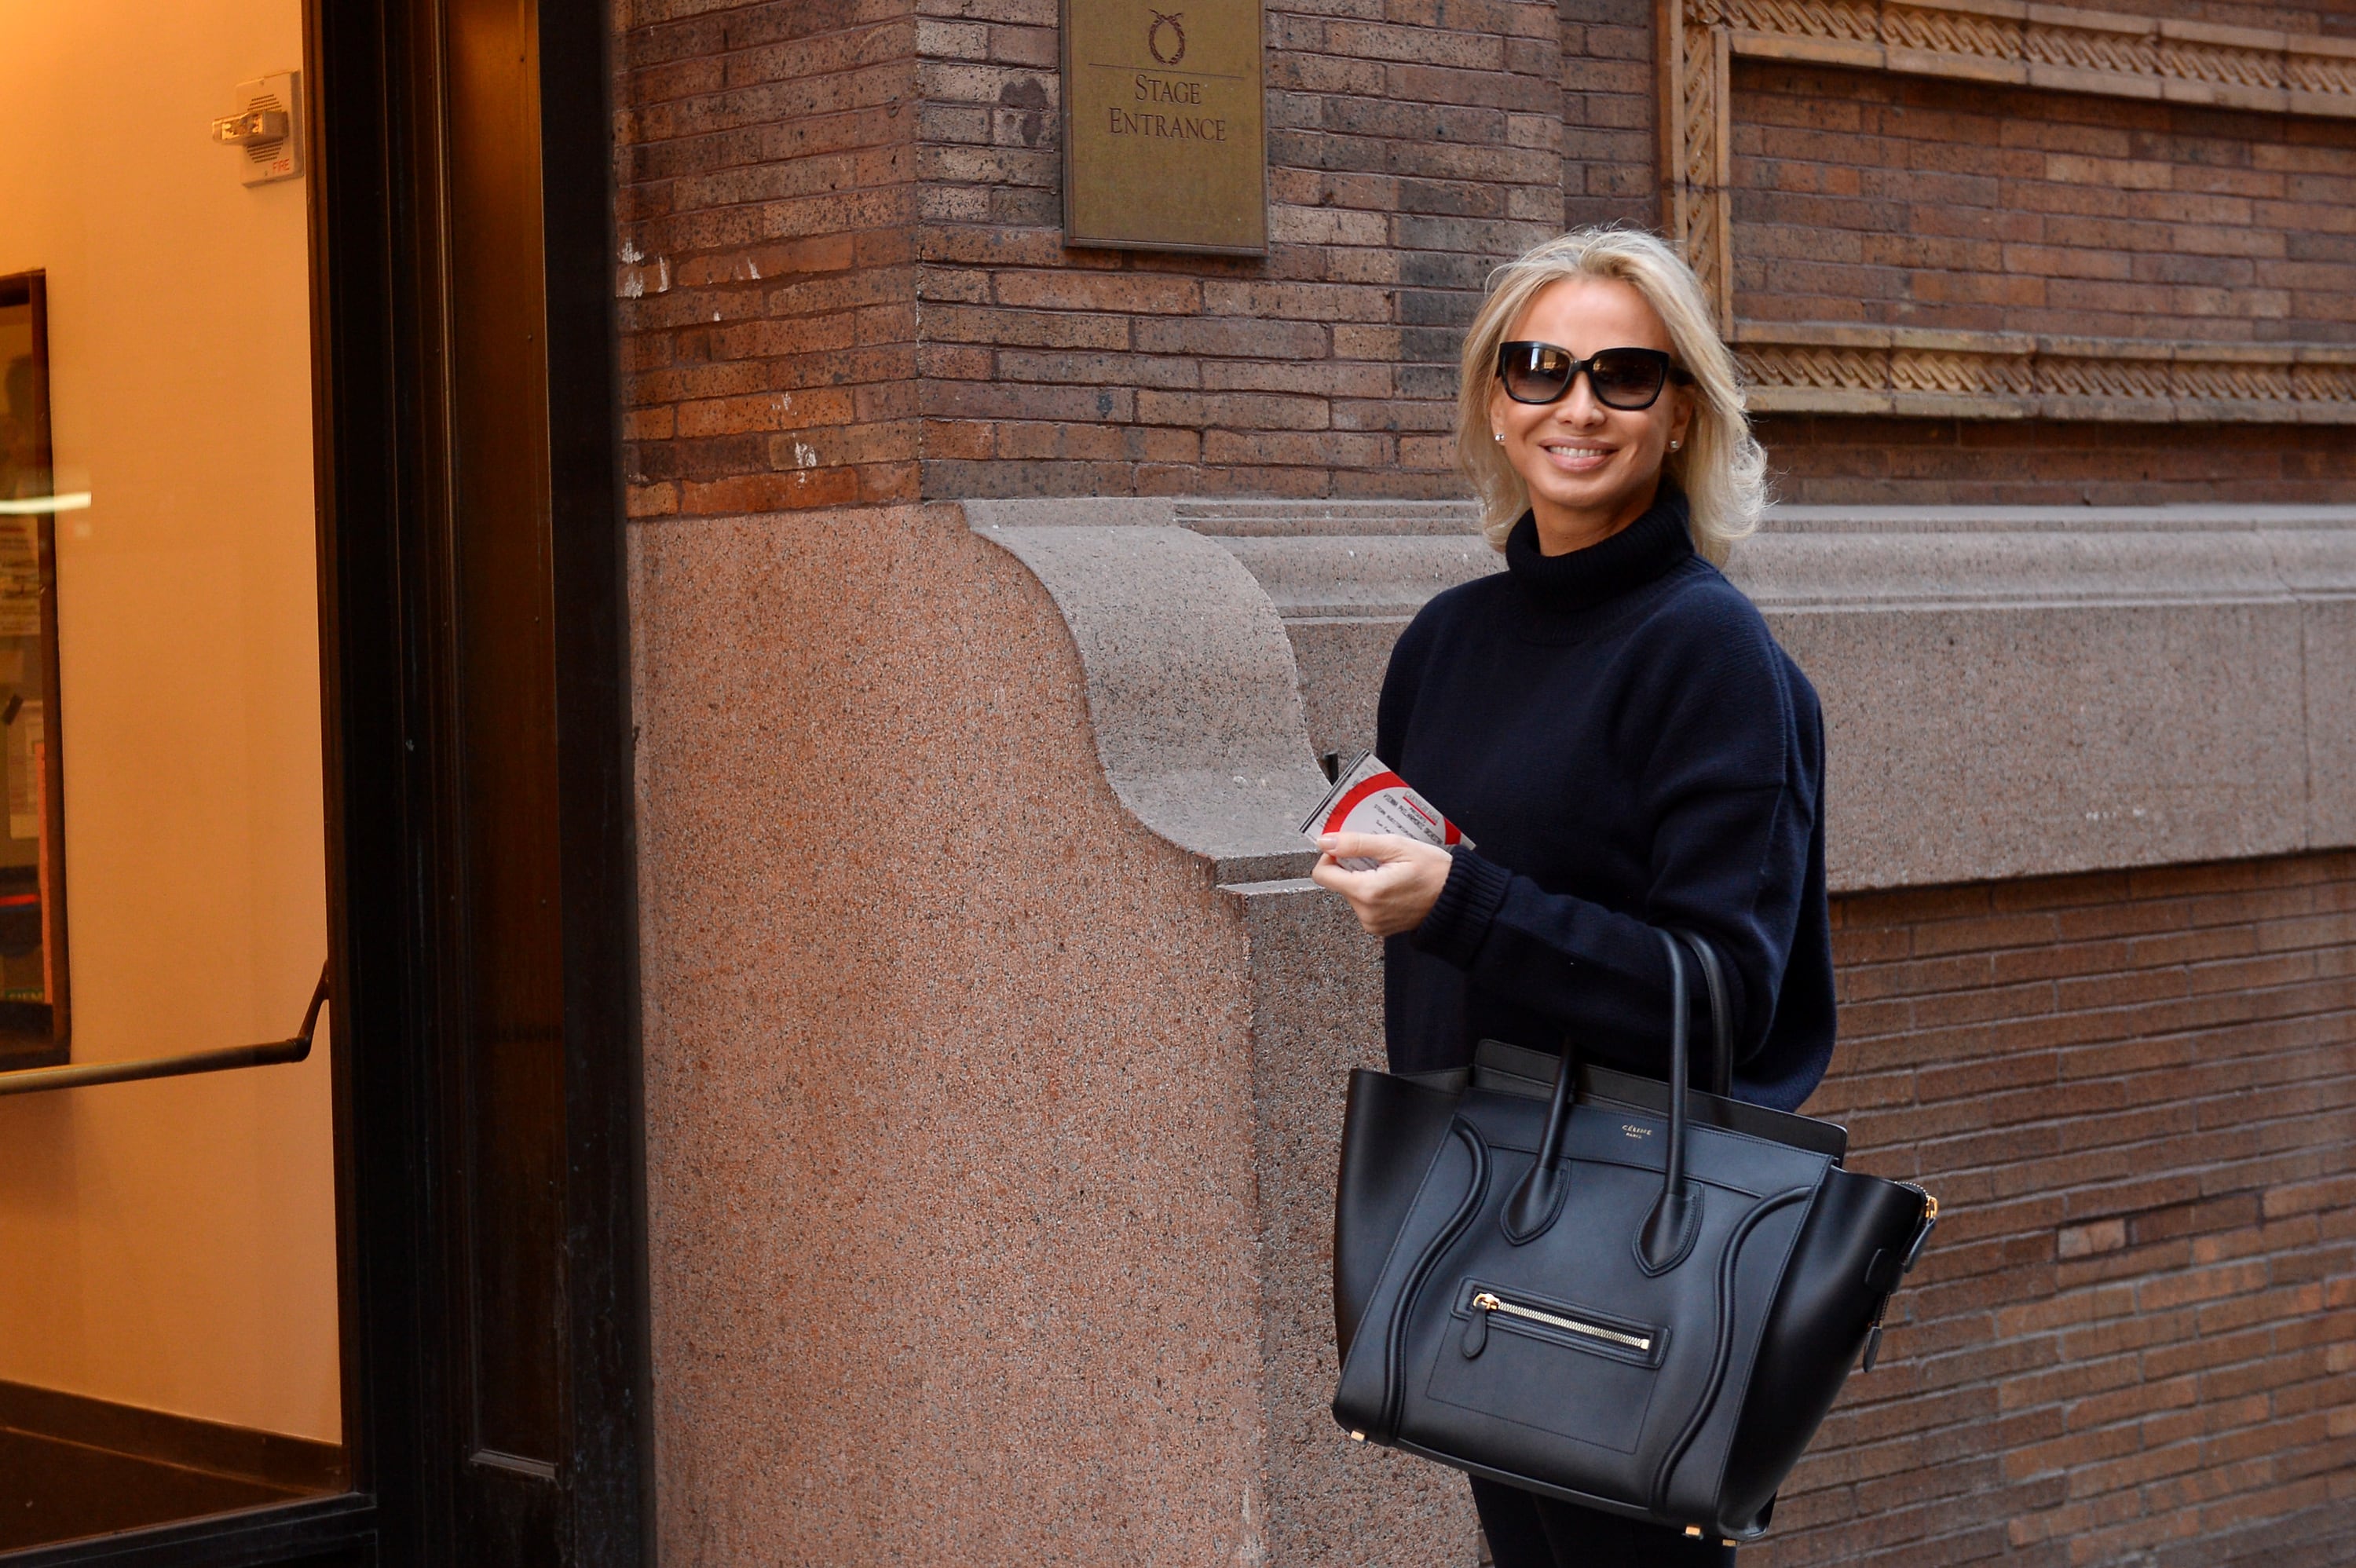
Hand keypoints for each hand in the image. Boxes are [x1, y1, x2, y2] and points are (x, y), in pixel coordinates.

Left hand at [1310, 832, 1454, 937]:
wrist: (1458, 899)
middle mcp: (1366, 912)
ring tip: (1390, 870)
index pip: (1323, 874)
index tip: (1347, 848)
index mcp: (1367, 892)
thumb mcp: (1396, 846)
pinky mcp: (1380, 928)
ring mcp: (1373, 923)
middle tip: (1379, 857)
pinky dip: (1373, 891)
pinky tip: (1393, 883)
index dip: (1330, 856)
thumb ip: (1357, 844)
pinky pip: (1364, 904)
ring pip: (1351, 893)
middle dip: (1353, 866)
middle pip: (1338, 882)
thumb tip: (1326, 841)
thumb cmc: (1435, 872)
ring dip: (1364, 878)